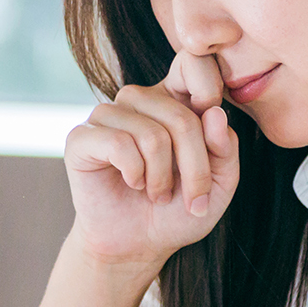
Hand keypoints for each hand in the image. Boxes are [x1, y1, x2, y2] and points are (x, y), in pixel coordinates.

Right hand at [63, 51, 240, 269]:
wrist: (137, 245)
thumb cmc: (178, 210)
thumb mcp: (220, 184)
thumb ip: (225, 149)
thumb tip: (214, 113)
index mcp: (174, 98)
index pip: (192, 62)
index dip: (209, 85)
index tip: (212, 117)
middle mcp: (139, 100)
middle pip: (180, 116)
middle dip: (196, 167)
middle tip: (195, 198)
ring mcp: (108, 116)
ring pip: (151, 134)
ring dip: (162, 176)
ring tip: (158, 194)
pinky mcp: (82, 137)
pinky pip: (118, 144)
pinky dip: (136, 173)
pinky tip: (133, 183)